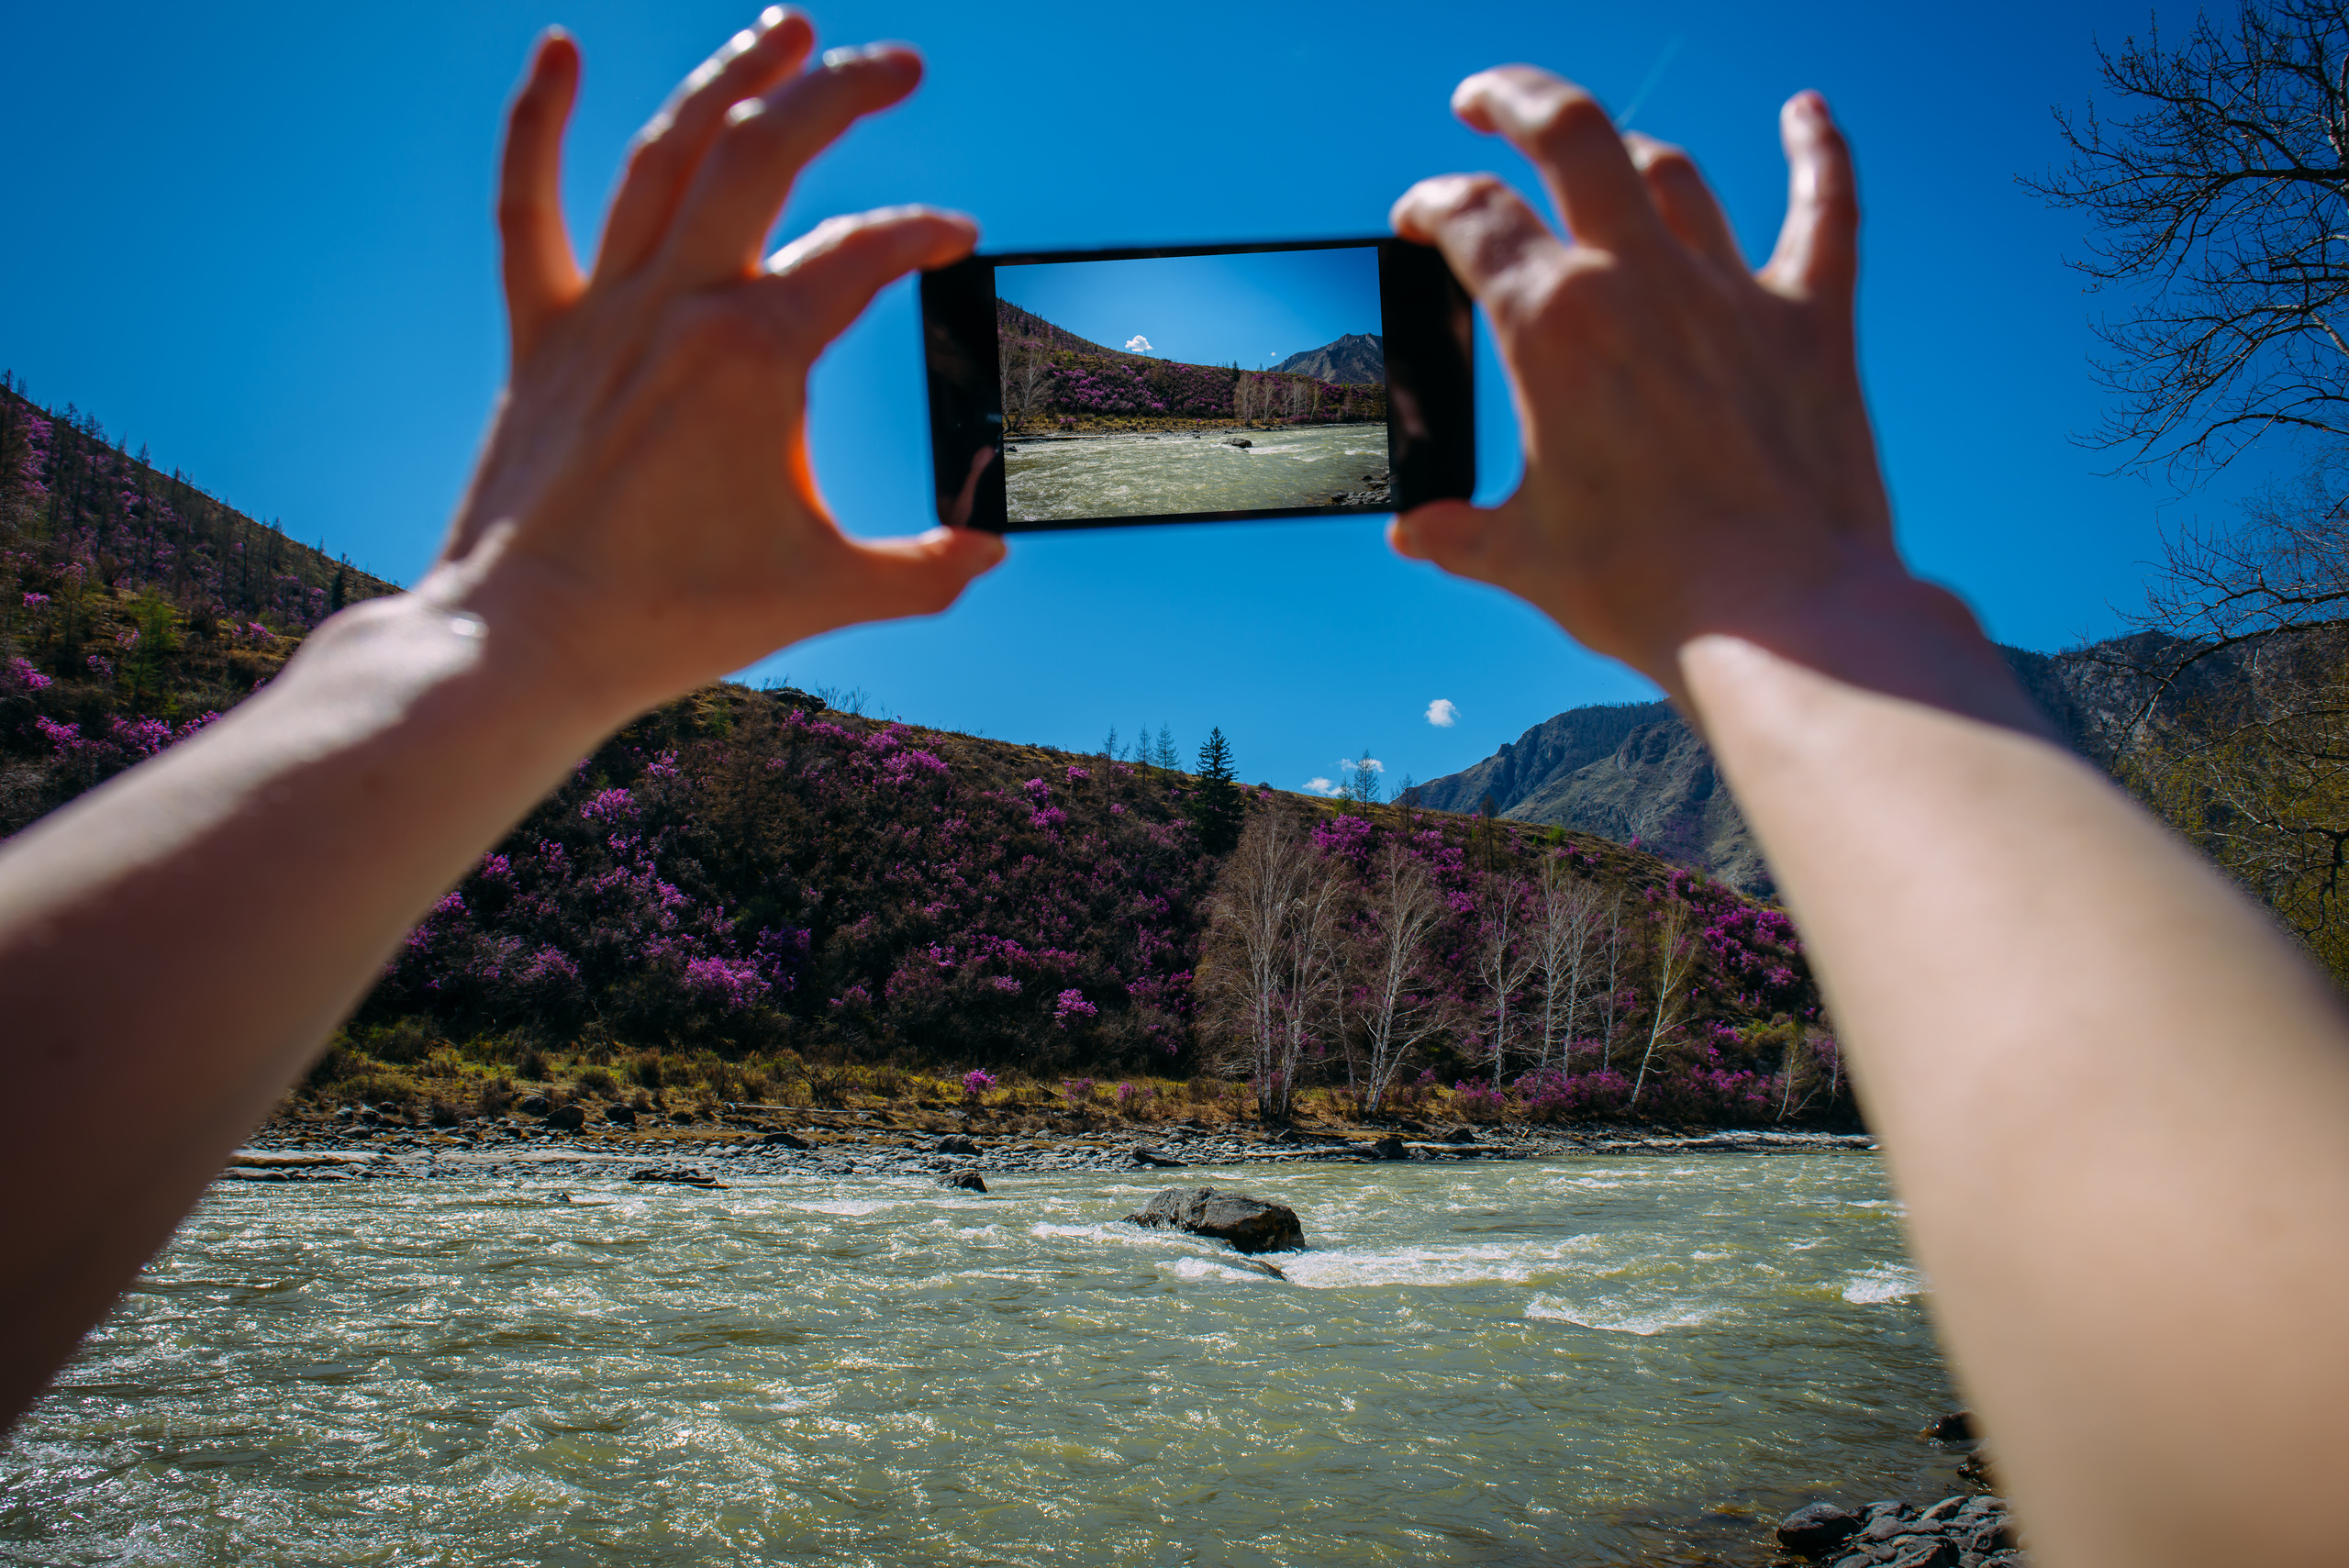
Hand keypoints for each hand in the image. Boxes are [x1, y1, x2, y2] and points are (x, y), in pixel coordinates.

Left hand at [433, 10, 1004, 720]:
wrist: (528, 641)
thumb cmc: (674, 618)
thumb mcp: (826, 594)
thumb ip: (925, 569)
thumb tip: (990, 548)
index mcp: (753, 354)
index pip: (862, 254)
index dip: (922, 235)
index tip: (954, 241)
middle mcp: (676, 306)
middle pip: (764, 153)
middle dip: (841, 91)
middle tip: (899, 63)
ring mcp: (601, 311)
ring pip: (666, 153)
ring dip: (729, 78)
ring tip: (787, 31)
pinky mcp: (539, 333)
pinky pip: (529, 206)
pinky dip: (535, 122)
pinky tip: (555, 49)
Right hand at [1389, 69, 1957, 699]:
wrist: (1780, 618)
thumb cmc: (1645, 588)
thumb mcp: (1525, 557)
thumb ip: (1461, 533)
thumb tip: (1417, 534)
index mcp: (1554, 326)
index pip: (1471, 219)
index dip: (1432, 207)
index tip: (1419, 222)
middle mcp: (1641, 282)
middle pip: (1571, 135)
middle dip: (1516, 99)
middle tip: (1484, 100)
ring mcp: (1732, 293)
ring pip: (1672, 170)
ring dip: (1627, 147)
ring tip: (1602, 150)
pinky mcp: (1812, 323)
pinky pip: (1823, 211)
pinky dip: (1818, 152)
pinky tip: (1808, 113)